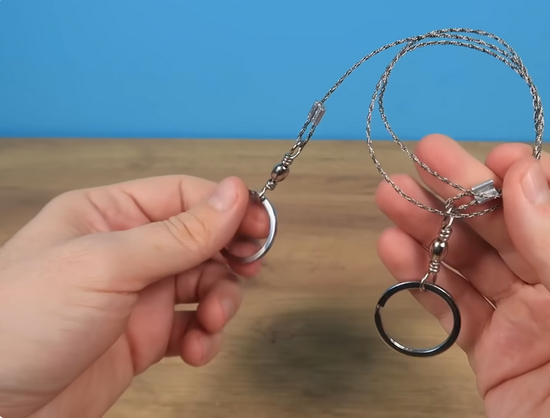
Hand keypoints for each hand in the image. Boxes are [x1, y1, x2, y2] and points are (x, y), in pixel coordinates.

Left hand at [0, 175, 267, 417]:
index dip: (228, 208)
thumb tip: (235, 193)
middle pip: (202, 240)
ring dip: (221, 302)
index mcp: (108, 215)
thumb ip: (178, 233)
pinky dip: (206, 337)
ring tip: (213, 322)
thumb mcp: (107, 265)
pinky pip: (193, 328)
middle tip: (249, 272)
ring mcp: (137, 297)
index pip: (184, 196)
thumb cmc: (22, 322)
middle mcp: (127, 251)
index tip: (262, 227)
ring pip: (204, 284)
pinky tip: (198, 350)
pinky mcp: (144, 339)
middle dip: (229, 258)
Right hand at [375, 134, 549, 416]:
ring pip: (472, 262)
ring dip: (431, 227)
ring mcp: (527, 322)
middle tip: (422, 160)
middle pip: (509, 225)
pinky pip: (451, 309)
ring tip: (392, 198)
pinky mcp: (492, 357)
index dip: (533, 176)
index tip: (492, 158)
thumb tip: (525, 183)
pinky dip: (421, 279)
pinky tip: (397, 252)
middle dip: (464, 191)